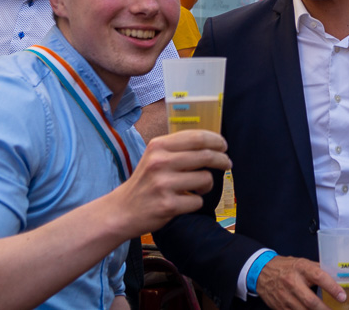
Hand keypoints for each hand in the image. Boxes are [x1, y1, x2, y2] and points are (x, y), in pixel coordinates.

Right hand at [111, 129, 229, 237]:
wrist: (122, 211)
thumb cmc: (145, 182)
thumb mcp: (155, 157)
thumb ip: (178, 148)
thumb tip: (211, 142)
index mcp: (158, 146)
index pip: (196, 137)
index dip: (216, 140)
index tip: (224, 146)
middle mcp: (160, 162)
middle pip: (206, 156)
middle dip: (222, 159)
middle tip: (227, 163)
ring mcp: (163, 184)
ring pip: (205, 179)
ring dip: (208, 185)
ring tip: (199, 188)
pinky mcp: (167, 205)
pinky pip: (197, 201)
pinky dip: (196, 202)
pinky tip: (185, 202)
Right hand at [256, 255, 339, 309]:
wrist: (262, 272)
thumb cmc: (286, 267)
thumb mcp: (302, 263)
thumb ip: (318, 269)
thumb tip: (338, 276)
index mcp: (301, 268)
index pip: (319, 277)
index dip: (332, 287)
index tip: (342, 296)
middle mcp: (292, 282)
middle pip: (311, 301)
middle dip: (325, 309)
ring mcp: (284, 297)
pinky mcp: (280, 307)